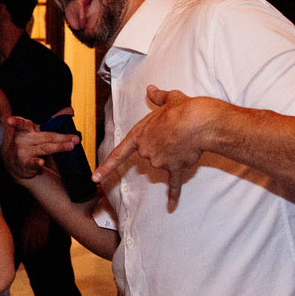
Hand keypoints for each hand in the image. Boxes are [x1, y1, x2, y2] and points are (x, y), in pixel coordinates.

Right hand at [3, 114, 79, 180]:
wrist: (18, 164)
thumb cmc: (31, 144)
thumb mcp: (39, 131)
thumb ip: (55, 121)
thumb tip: (70, 110)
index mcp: (26, 129)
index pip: (22, 124)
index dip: (16, 122)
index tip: (10, 121)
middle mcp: (22, 140)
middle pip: (45, 136)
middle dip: (61, 137)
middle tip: (75, 138)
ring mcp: (23, 152)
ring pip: (44, 148)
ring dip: (58, 147)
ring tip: (70, 146)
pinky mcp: (25, 164)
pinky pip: (32, 163)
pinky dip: (36, 163)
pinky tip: (41, 163)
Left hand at [93, 85, 216, 211]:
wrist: (199, 122)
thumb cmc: (183, 109)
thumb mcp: (168, 98)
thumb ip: (158, 97)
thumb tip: (151, 89)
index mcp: (139, 135)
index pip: (119, 153)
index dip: (106, 166)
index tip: (95, 178)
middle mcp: (146, 151)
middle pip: (149, 154)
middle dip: (161, 146)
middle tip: (175, 131)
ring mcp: (160, 162)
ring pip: (164, 163)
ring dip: (173, 155)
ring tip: (186, 139)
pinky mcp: (176, 168)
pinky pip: (174, 185)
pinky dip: (173, 196)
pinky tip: (171, 206)